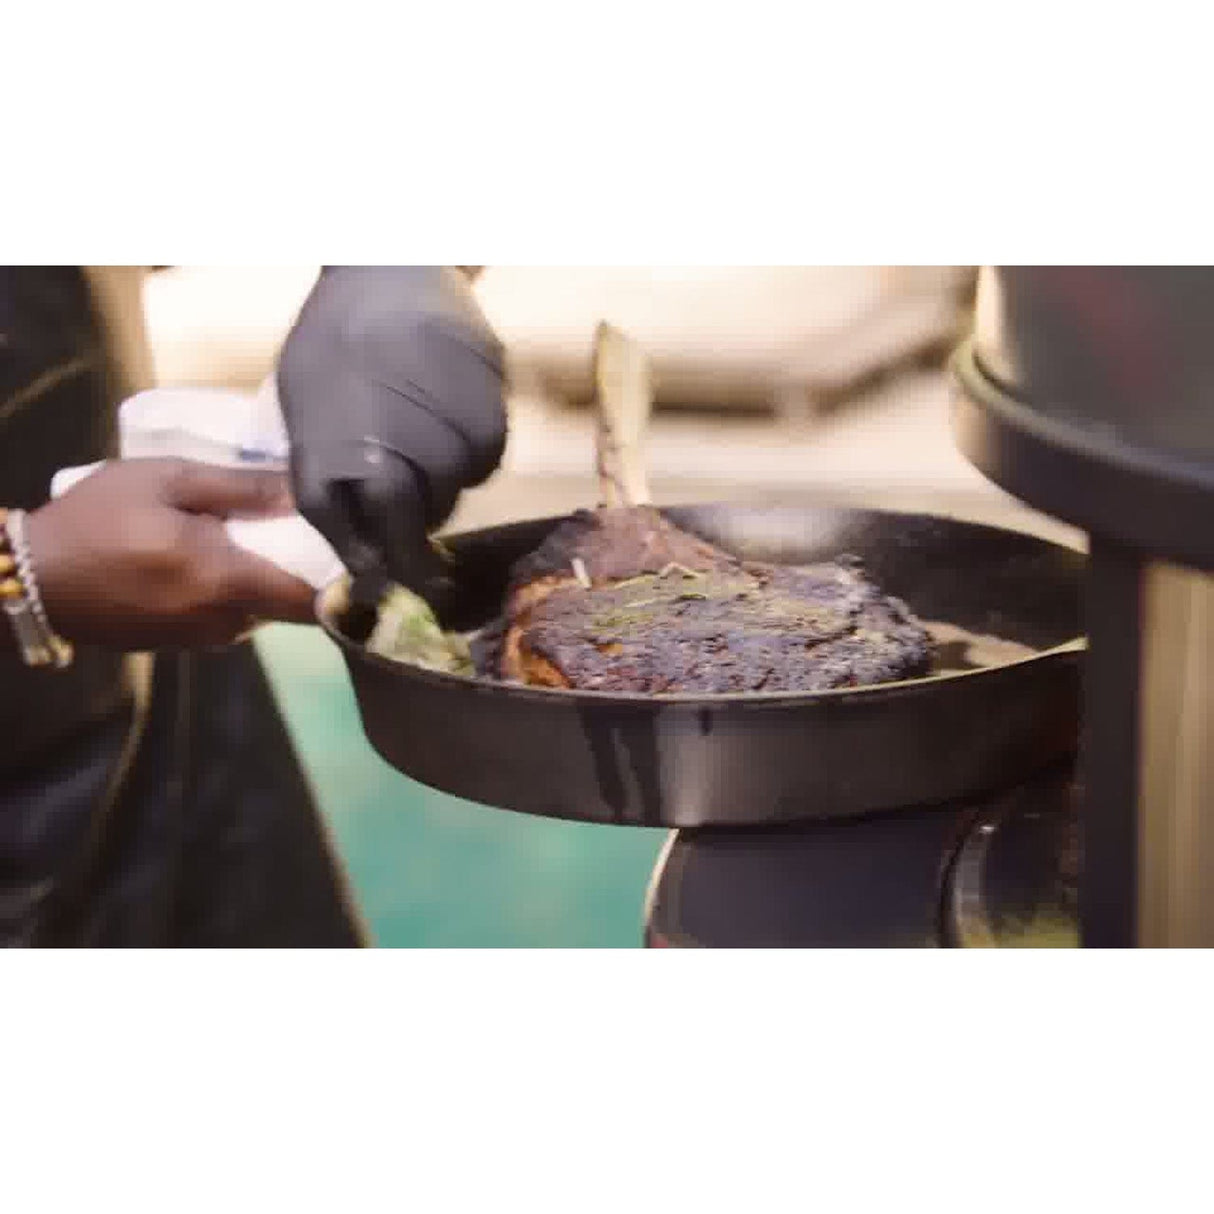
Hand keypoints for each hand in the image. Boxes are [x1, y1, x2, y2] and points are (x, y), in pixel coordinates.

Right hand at [25, 459, 315, 650]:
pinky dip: (236, 596)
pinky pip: (229, 621)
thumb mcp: (167, 480)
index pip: (311, 597)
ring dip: (267, 586)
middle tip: (310, 538)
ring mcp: (201, 640)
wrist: (32, 578)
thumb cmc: (98, 518)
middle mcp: (223, 621)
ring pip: (261, 616)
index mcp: (224, 580)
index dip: (342, 579)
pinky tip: (218, 563)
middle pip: (292, 610)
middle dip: (308, 578)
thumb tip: (303, 488)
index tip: (356, 552)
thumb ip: (241, 487)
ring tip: (261, 543)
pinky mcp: (181, 645)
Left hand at [277, 266, 507, 594]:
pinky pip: (488, 458)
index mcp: (331, 439)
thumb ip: (325, 472)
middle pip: (411, 516)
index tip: (381, 580)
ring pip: (455, 491)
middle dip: (409, 530)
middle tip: (408, 520)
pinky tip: (453, 432)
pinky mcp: (487, 398)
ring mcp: (443, 417)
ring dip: (444, 491)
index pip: (350, 526)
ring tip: (427, 458)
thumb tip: (359, 545)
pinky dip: (473, 459)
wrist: (389, 266)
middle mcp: (390, 437)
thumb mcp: (305, 405)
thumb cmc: (335, 341)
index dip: (368, 560)